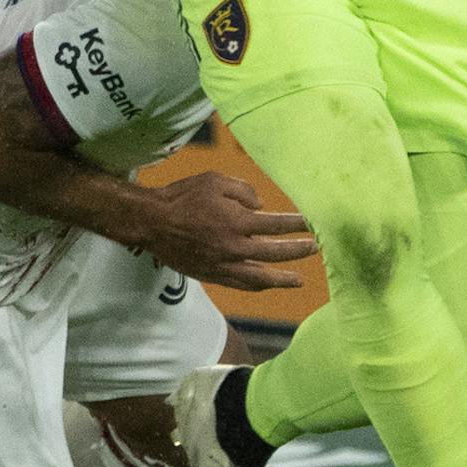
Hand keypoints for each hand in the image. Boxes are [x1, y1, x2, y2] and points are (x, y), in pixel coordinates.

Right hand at [136, 170, 314, 291]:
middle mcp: (236, 247)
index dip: (297, 225)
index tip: (312, 223)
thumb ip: (243, 190)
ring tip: (298, 279)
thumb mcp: (214, 180)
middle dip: (298, 250)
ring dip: (283, 278)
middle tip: (314, 248)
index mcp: (237, 221)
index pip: (277, 225)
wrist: (153, 222)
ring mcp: (225, 264)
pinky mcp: (214, 275)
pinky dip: (259, 285)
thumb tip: (261, 206)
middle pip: (276, 252)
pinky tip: (268, 283)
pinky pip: (242, 284)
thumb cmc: (183, 196)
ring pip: (262, 277)